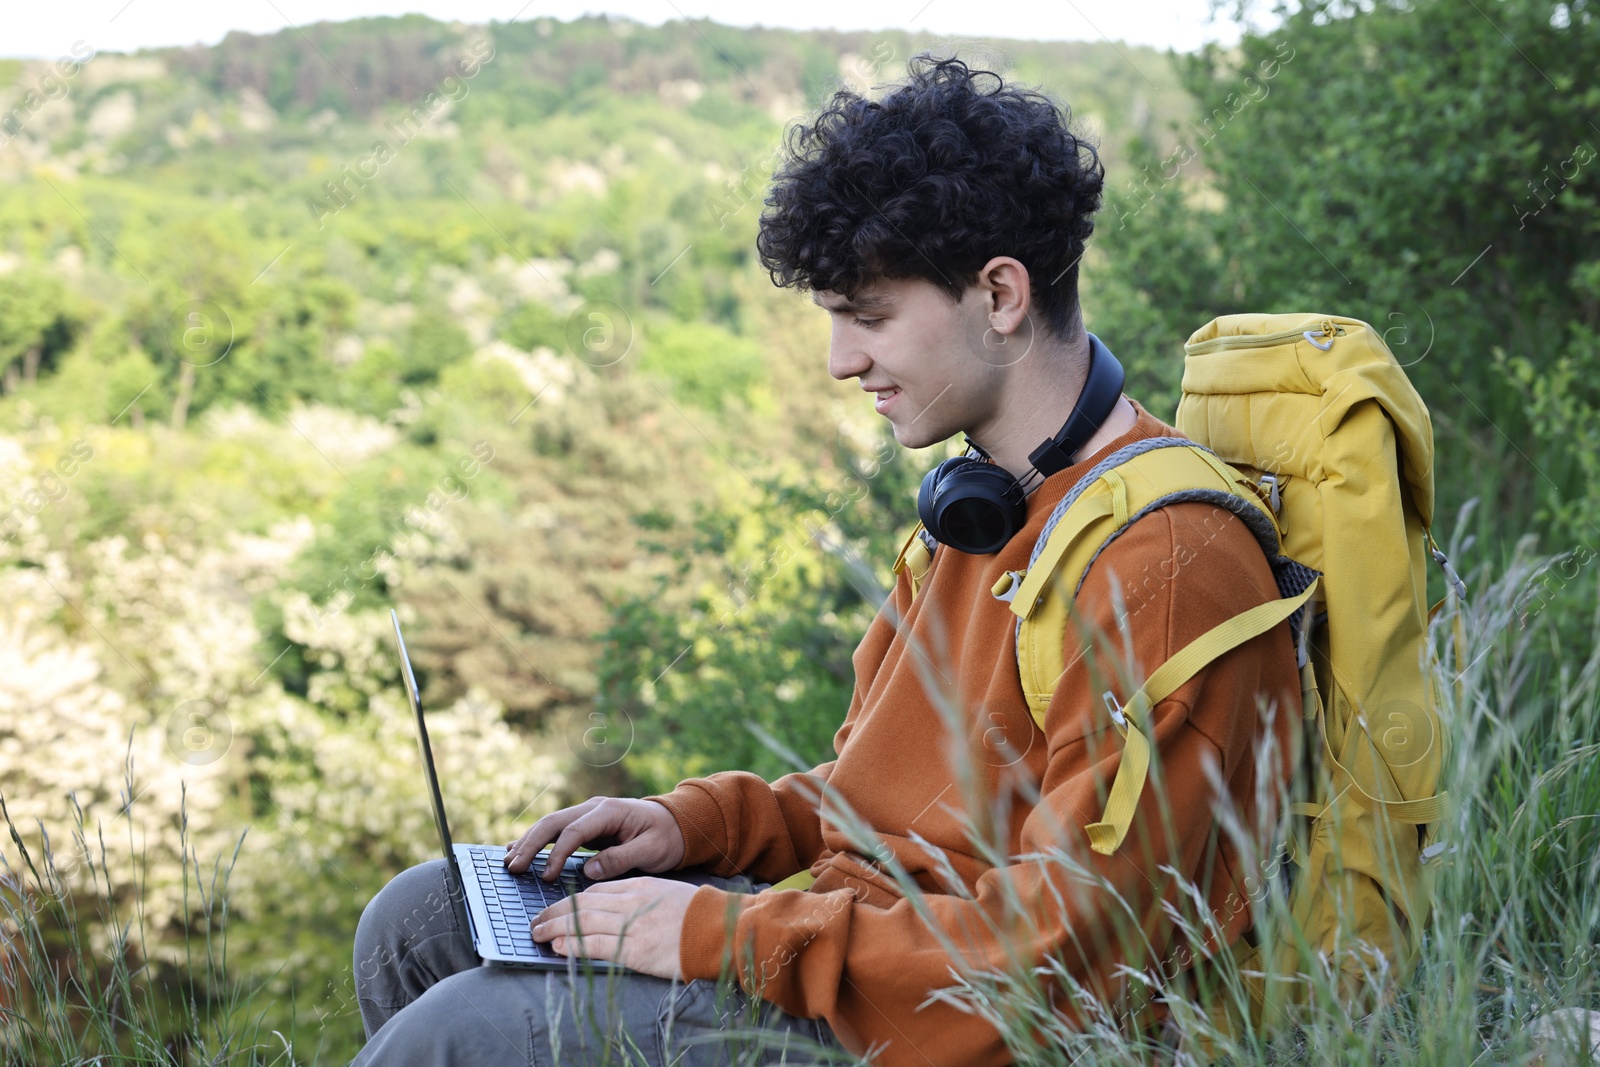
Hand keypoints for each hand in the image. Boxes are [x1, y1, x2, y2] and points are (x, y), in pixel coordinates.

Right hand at [503, 797, 685, 881]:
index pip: (574, 831)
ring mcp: (588, 815)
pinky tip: (516, 850)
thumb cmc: (666, 837)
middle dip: (530, 844)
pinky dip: (536, 842)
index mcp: (609, 811)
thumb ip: (621, 859)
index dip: (557, 854)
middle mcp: (594, 809)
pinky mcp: (586, 826)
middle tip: (513, 867)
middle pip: (553, 823)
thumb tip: (589, 870)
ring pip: (550, 825)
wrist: (678, 824)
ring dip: (527, 842)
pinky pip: (556, 832)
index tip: (547, 877)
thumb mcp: (651, 850)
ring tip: (508, 862)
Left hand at [530, 877, 697, 979]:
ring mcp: (631, 924)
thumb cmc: (700, 917)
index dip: (572, 902)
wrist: (720, 931)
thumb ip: (642, 901)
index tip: (558, 910)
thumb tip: (617, 911)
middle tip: (537, 921)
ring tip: (538, 934)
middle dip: (555, 913)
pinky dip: (572, 946)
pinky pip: (594, 945)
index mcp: (640, 887)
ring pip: (581, 922)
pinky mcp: (634, 948)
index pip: (596, 891)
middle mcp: (631, 901)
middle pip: (582, 904)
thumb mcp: (667, 897)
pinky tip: (558, 947)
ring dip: (554, 928)